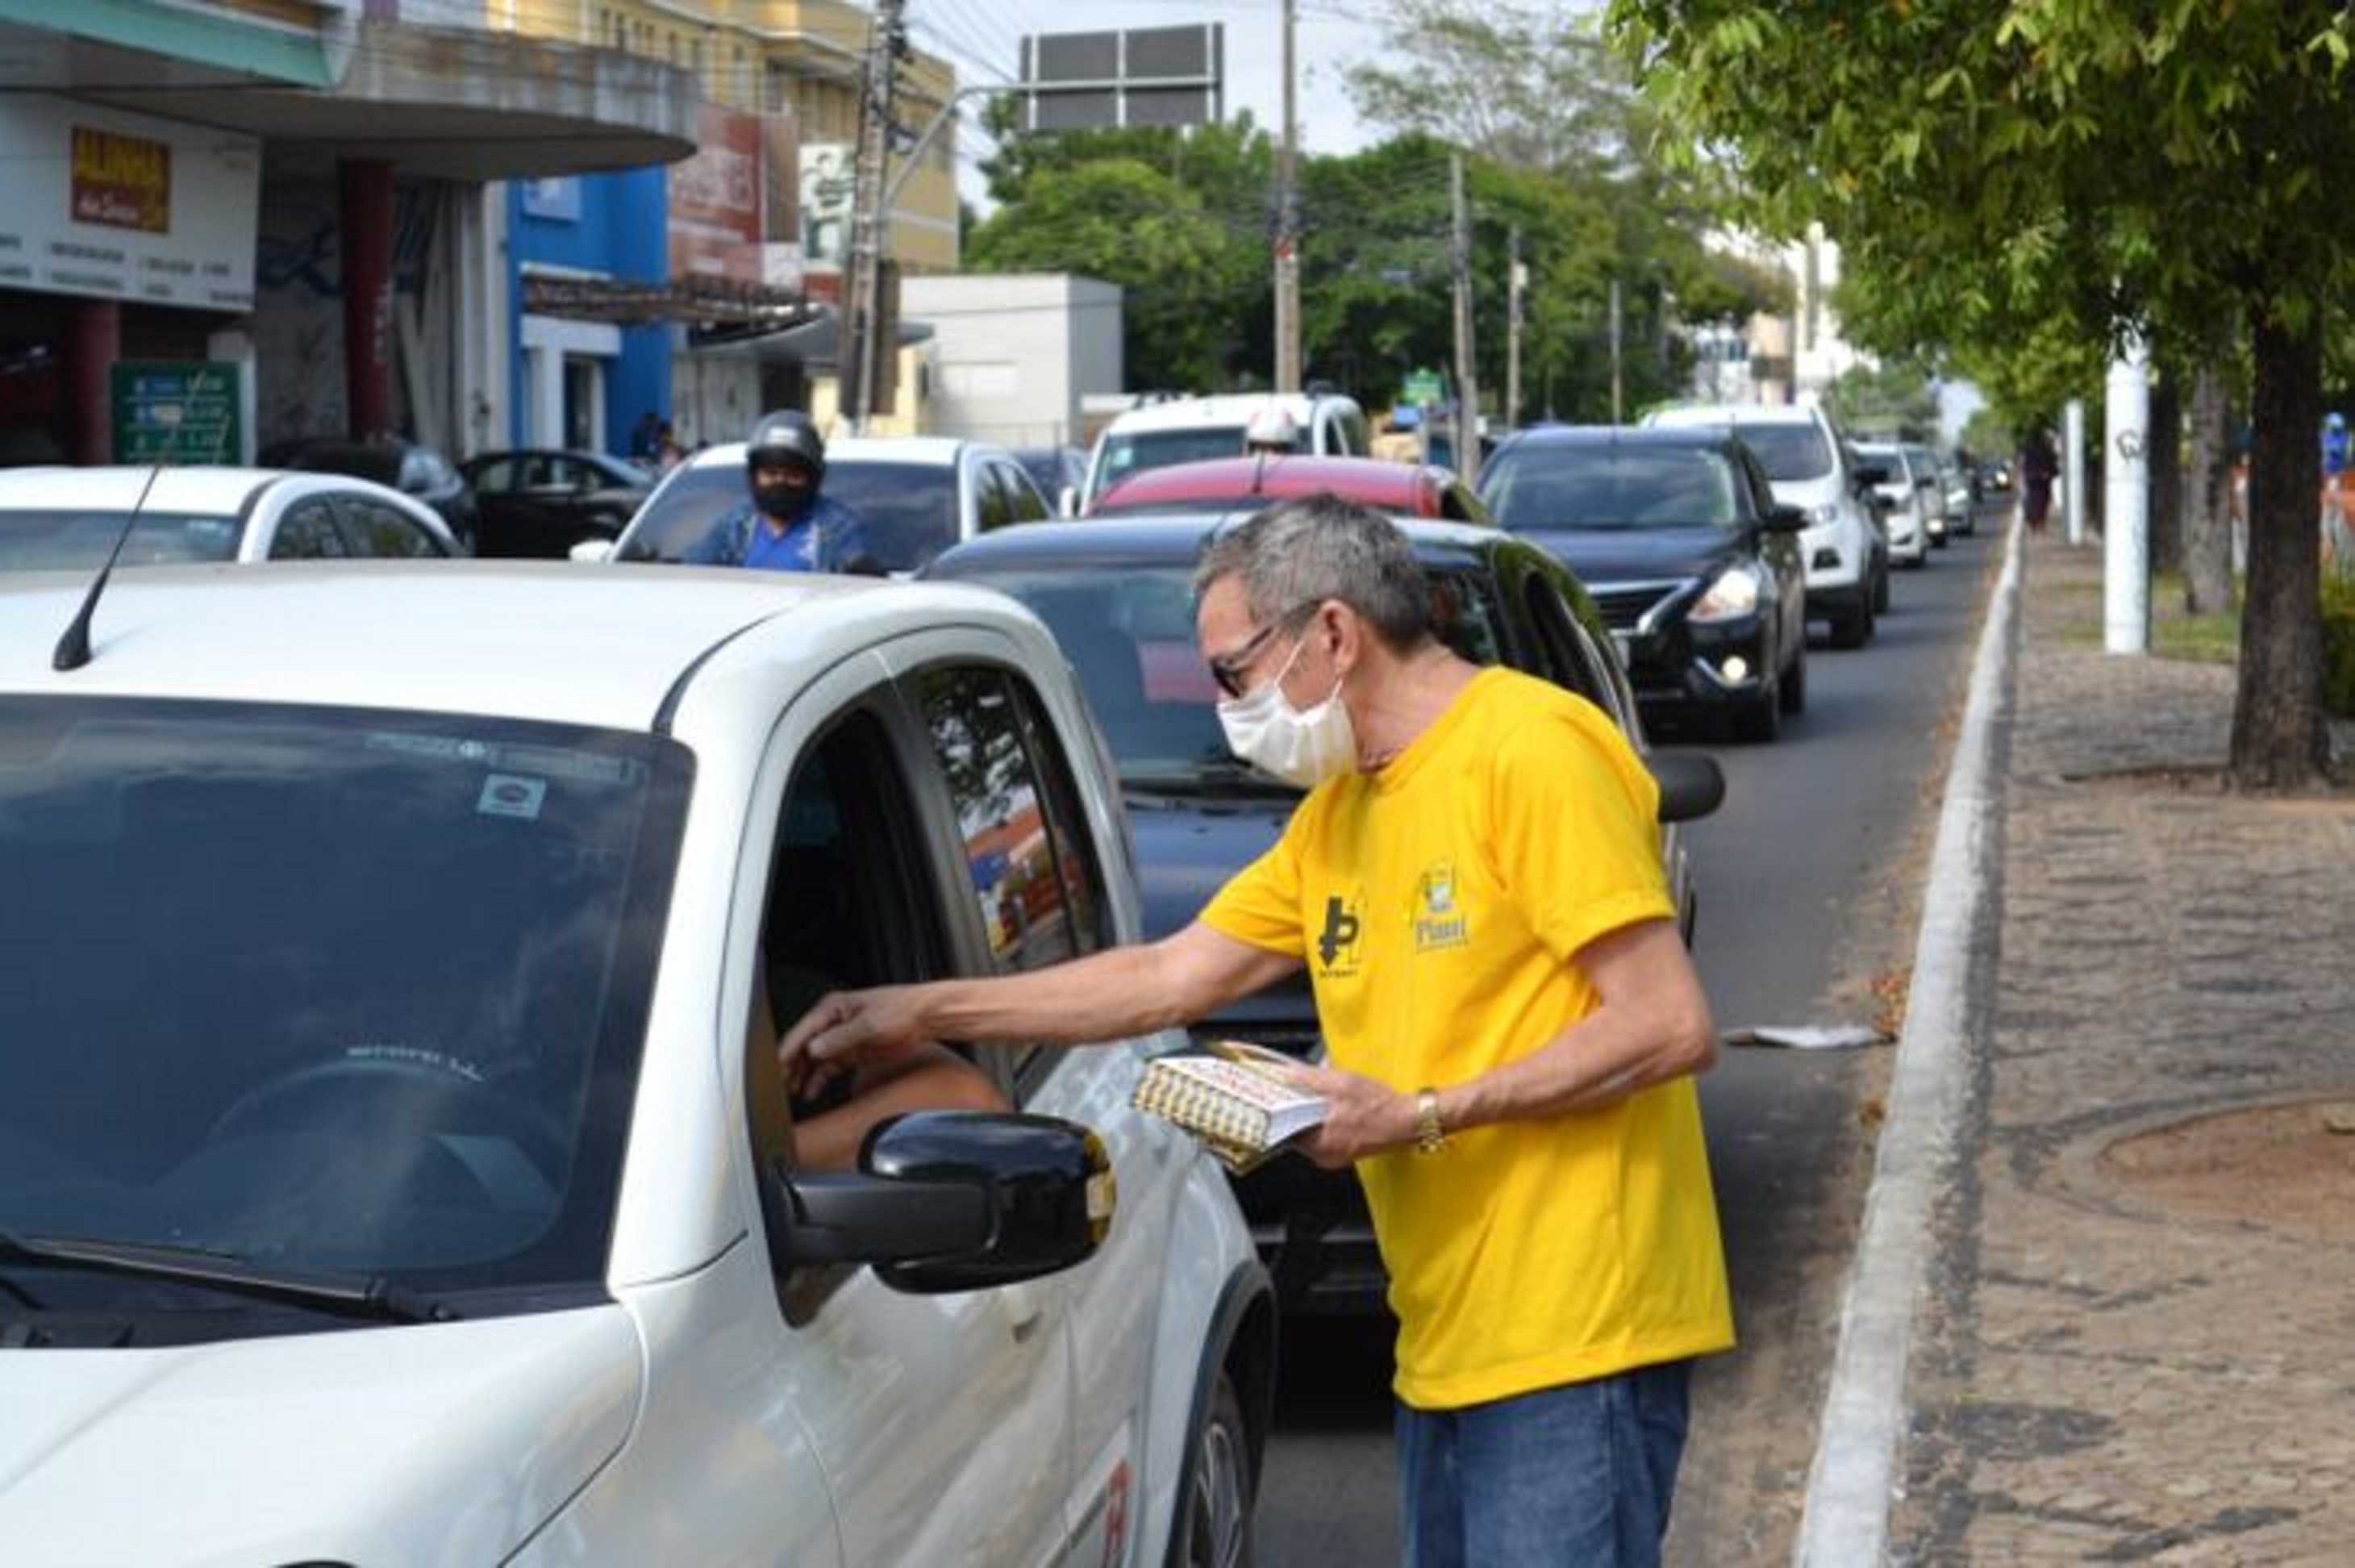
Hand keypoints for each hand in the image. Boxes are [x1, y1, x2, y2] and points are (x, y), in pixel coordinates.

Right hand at [778, 985, 928, 1097]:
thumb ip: (841, 1038)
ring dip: (801, 1076)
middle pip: (803, 1047)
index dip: (787, 1051)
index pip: (801, 1032)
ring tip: (789, 1093)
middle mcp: (833, 1023)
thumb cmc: (902, 1009)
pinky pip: (828, 1069)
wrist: (926, 1017)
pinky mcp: (852, 1053)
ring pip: (812, 1060)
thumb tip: (815, 1049)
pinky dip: (818, 1080)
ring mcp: (842, 1039)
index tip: (775, 1067)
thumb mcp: (870, 1024)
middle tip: (778, 1086)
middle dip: (789, 1067)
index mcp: (832, 1008)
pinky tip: (810, 1092)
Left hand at [1285, 1062, 1419, 1167]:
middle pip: (1296, 1130)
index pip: (1285, 1127)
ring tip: (1322, 1099)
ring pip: (1310, 1133)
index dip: (1279, 1107)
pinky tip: (1335, 1109)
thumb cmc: (1380, 1105)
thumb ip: (1310, 1079)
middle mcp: (1324, 1155)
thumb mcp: (1342, 1082)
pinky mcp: (1344, 1153)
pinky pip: (1324, 1136)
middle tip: (1300, 1091)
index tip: (1275, 1094)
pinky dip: (1325, 1122)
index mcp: (1320, 1142)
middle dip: (1296, 1110)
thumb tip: (1286, 1074)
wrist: (1409, 1120)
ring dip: (1311, 1115)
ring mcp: (1334, 1157)